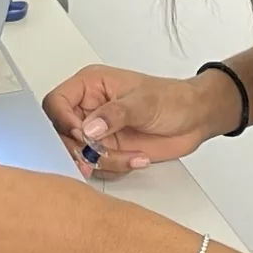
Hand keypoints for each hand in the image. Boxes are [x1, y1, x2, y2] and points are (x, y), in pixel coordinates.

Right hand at [42, 64, 236, 179]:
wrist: (195, 119)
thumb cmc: (174, 99)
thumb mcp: (144, 102)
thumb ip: (115, 114)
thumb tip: (90, 127)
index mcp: (90, 85)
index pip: (56, 102)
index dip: (63, 121)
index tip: (82, 134)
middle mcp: (89, 108)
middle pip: (61, 133)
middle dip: (81, 149)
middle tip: (99, 154)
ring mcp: (98, 131)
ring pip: (78, 154)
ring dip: (103, 161)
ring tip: (129, 156)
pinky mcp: (108, 149)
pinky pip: (97, 166)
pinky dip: (115, 167)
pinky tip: (136, 157)